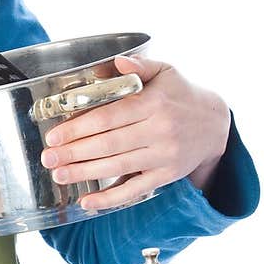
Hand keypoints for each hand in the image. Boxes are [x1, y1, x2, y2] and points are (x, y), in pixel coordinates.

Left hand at [39, 54, 231, 211]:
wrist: (214, 125)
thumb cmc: (180, 95)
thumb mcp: (165, 72)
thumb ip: (140, 66)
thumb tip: (117, 62)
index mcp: (154, 103)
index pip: (110, 117)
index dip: (80, 127)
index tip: (55, 135)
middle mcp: (160, 131)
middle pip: (109, 144)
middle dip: (74, 153)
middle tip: (48, 157)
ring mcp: (164, 156)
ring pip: (118, 167)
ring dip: (85, 173)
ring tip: (59, 174)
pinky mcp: (166, 176)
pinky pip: (134, 190)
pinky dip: (110, 199)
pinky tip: (87, 201)